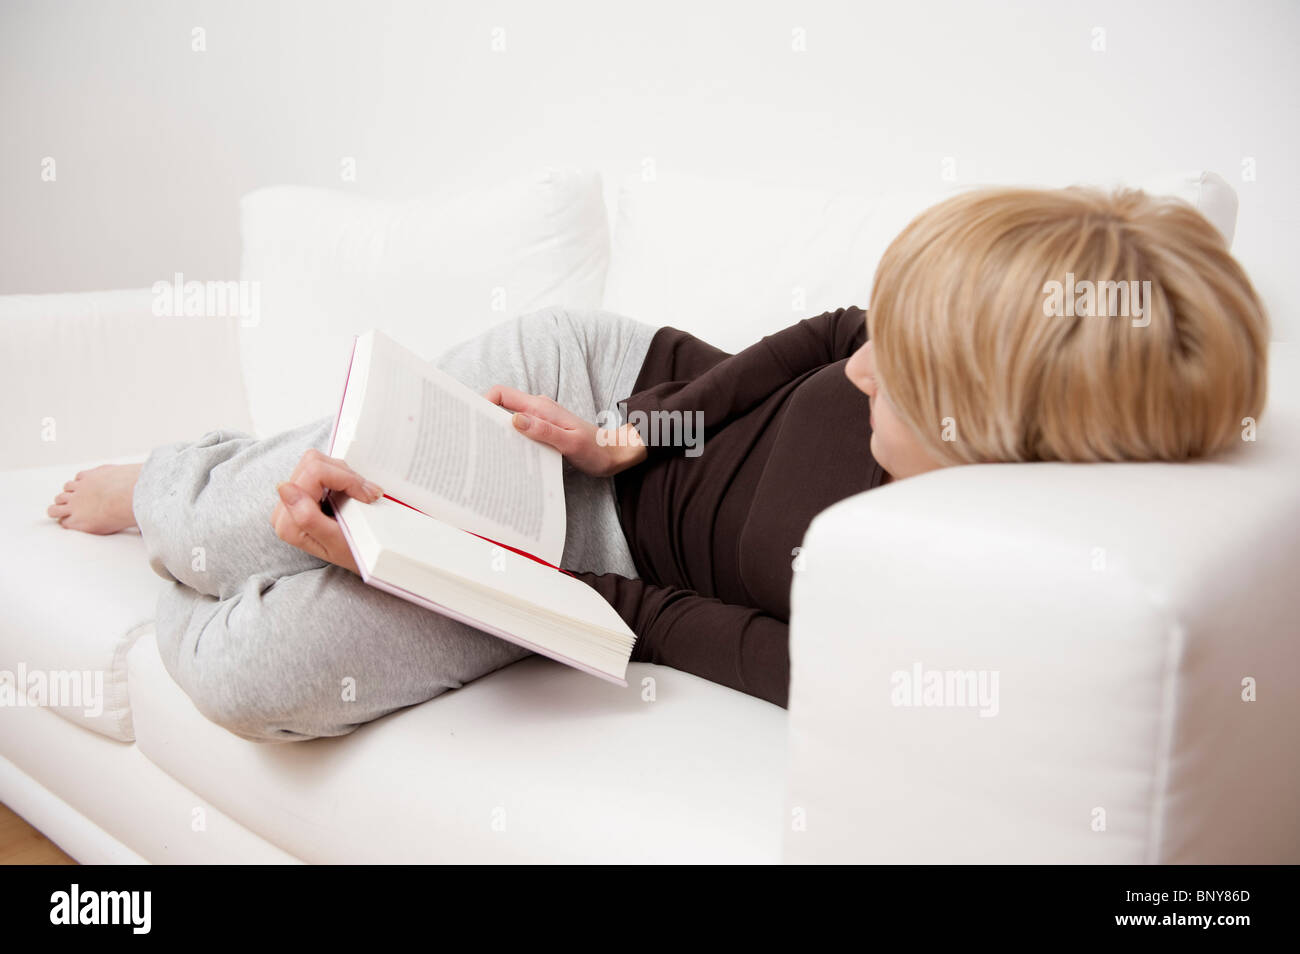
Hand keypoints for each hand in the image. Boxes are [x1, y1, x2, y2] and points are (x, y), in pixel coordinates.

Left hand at [270, 448, 382, 573]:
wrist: (364, 561)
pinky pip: (316, 467)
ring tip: (360, 493)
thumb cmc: (354, 555)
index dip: (346, 479)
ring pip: (314, 460)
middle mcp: (284, 509)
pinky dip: (338, 475)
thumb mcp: (336, 542)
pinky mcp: (301, 492)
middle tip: (368, 494)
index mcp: (289, 522)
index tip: (367, 496)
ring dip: (342, 473)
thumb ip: (307, 518)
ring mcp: (292, 499)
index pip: (314, 473)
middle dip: (346, 475)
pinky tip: (350, 491)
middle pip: (313, 463)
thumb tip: (284, 487)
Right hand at [484, 385, 646, 477]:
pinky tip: (506, 457)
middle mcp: (537, 410)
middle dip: (484, 418)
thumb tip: (515, 420)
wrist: (614, 455)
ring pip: (509, 421)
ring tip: (485, 451)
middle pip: (501, 407)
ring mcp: (540, 421)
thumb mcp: (570, 442)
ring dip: (497, 432)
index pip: (502, 394)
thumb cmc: (595, 450)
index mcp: (540, 407)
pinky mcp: (543, 432)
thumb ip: (543, 431)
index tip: (471, 419)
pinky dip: (510, 441)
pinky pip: (520, 432)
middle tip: (472, 439)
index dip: (483, 401)